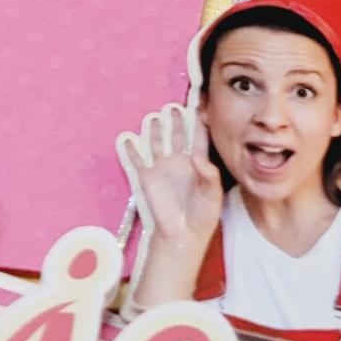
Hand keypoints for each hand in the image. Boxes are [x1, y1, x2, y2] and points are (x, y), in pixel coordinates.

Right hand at [117, 104, 222, 252]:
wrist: (183, 234)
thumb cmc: (202, 214)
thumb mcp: (212, 194)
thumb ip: (208, 174)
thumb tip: (196, 156)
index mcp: (197, 162)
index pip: (198, 137)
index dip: (199, 122)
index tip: (199, 105)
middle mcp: (179, 160)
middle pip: (176, 134)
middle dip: (176, 120)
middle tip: (175, 105)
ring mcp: (162, 167)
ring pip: (156, 142)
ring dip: (154, 130)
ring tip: (153, 116)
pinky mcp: (147, 177)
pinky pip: (136, 159)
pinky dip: (131, 148)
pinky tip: (128, 138)